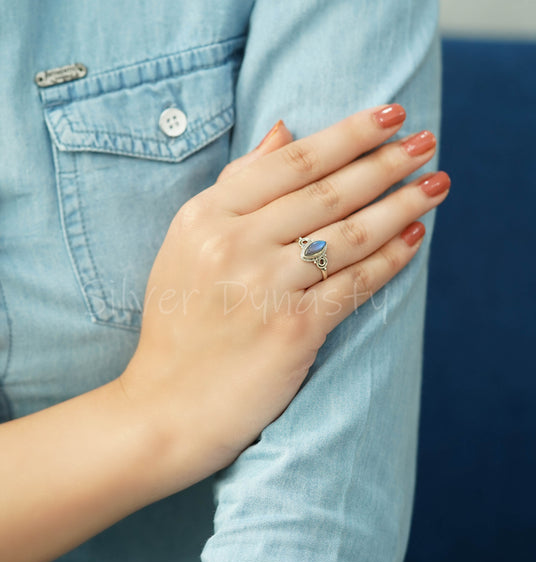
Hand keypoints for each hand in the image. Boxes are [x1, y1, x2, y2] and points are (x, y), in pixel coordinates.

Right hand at [120, 105, 449, 472]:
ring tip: (437, 184)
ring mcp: (265, 287)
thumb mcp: (188, 244)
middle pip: (327, 192)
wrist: (168, 403)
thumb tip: (283, 133)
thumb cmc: (179, 323)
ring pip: (349, 233)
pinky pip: (354, 283)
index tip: (389, 115)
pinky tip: (416, 236)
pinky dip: (391, 258)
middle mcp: (234, 245)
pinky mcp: (293, 330)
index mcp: (206, 217)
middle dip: (386, 162)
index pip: (290, 164)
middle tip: (427, 141)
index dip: (348, 134)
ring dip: (401, 204)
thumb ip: (236, 186)